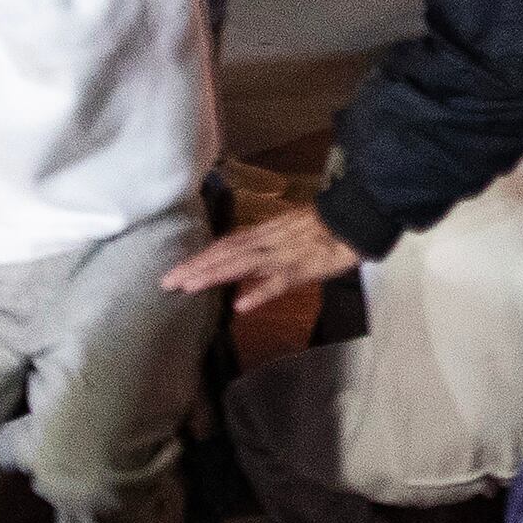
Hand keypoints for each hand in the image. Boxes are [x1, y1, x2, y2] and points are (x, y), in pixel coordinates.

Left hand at [164, 204, 360, 315]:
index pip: (226, 245)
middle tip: (166, 282)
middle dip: (195, 268)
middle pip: (225, 254)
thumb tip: (245, 256)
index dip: (201, 257)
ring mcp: (283, 254)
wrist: (355, 217)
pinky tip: (240, 306)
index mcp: (265, 232)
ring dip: (214, 275)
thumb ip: (267, 241)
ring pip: (242, 264)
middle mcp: (267, 241)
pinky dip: (259, 293)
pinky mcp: (302, 269)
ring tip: (188, 287)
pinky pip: (278, 283)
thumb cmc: (326, 224)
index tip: (177, 271)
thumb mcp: (290, 229)